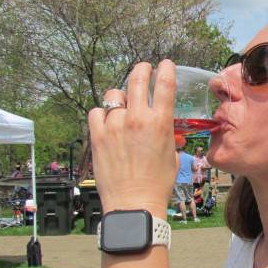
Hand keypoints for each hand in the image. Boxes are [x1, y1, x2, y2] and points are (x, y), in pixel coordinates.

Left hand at [88, 61, 176, 216]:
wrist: (134, 203)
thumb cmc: (157, 183)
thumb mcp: (172, 156)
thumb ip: (168, 135)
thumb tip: (168, 129)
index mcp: (160, 122)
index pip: (164, 84)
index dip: (166, 69)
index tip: (165, 64)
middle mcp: (137, 119)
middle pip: (137, 79)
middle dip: (142, 69)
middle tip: (143, 68)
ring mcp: (115, 125)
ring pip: (114, 95)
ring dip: (121, 96)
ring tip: (123, 104)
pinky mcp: (98, 136)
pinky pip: (96, 112)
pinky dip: (102, 114)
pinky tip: (107, 121)